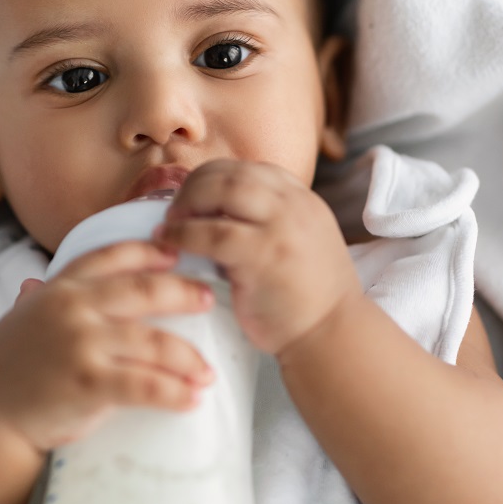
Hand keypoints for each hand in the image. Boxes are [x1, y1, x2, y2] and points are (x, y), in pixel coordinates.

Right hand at [0, 241, 216, 452]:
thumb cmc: (4, 370)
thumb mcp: (19, 322)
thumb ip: (37, 301)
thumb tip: (33, 283)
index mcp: (60, 288)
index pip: (110, 255)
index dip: (147, 251)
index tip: (175, 253)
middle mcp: (73, 307)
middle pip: (145, 290)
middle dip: (184, 293)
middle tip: (209, 300)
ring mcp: (82, 343)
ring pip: (154, 342)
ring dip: (188, 358)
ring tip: (206, 372)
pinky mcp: (89, 383)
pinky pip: (147, 385)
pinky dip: (175, 393)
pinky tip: (192, 399)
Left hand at [153, 159, 359, 356]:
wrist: (332, 334)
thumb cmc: (307, 297)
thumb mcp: (297, 242)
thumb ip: (266, 221)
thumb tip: (211, 213)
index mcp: (302, 199)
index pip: (250, 169)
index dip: (214, 178)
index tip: (193, 197)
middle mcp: (294, 205)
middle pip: (231, 173)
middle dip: (194, 186)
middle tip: (174, 211)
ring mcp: (281, 227)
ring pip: (221, 191)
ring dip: (186, 203)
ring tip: (170, 225)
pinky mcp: (264, 255)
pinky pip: (212, 233)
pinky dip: (183, 235)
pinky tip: (170, 243)